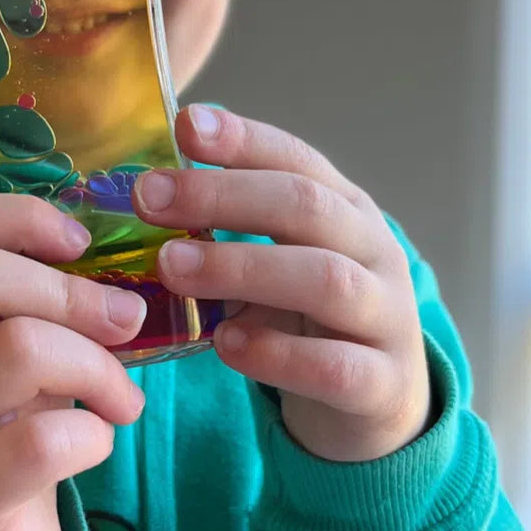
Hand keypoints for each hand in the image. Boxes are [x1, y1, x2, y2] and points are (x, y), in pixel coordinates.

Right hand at [0, 194, 146, 530]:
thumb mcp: (0, 353)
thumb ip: (37, 310)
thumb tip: (122, 286)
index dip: (20, 217)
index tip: (80, 242)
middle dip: (73, 292)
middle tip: (127, 320)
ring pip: (17, 350)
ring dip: (97, 367)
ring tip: (123, 397)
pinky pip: (41, 442)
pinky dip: (93, 436)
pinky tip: (96, 443)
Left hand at [134, 105, 430, 462]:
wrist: (374, 404)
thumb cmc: (304, 315)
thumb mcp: (274, 259)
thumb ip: (227, 227)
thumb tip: (145, 191)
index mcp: (345, 208)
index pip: (295, 159)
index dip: (241, 139)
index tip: (184, 126)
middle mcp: (373, 251)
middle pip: (306, 207)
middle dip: (222, 196)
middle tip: (148, 198)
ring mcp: (385, 317)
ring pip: (326, 280)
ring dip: (241, 268)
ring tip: (172, 267)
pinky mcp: (382, 384)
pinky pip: (335, 367)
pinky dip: (276, 353)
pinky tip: (226, 343)